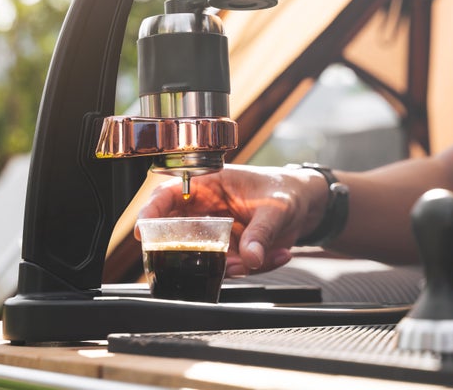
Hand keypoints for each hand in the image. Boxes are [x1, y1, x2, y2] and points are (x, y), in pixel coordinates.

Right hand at [138, 164, 327, 275]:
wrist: (308, 205)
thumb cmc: (287, 190)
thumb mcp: (276, 208)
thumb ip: (261, 233)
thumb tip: (250, 257)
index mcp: (209, 185)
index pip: (169, 195)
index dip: (151, 212)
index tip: (144, 232)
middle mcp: (207, 210)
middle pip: (178, 232)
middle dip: (193, 252)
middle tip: (223, 259)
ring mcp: (217, 233)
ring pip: (206, 257)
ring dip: (234, 264)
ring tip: (265, 254)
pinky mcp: (230, 251)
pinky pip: (232, 267)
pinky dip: (256, 266)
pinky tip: (280, 253)